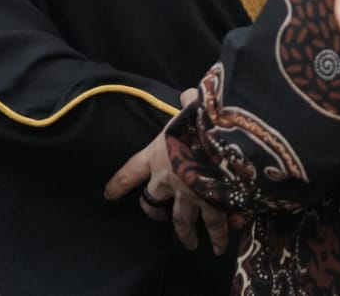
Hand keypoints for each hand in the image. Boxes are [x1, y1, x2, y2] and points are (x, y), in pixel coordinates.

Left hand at [104, 91, 227, 255]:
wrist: (230, 137)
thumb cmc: (205, 117)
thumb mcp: (194, 105)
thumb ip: (190, 101)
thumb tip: (190, 93)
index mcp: (158, 154)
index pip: (130, 172)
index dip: (118, 184)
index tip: (108, 194)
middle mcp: (169, 179)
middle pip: (154, 203)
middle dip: (155, 214)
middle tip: (160, 219)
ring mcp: (190, 195)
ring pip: (182, 223)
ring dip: (186, 235)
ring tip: (190, 245)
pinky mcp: (213, 204)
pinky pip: (215, 224)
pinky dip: (220, 235)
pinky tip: (223, 244)